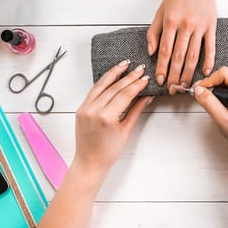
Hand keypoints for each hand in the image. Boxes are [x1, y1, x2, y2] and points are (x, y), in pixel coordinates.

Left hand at [74, 60, 152, 175]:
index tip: (145, 78)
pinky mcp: (81, 108)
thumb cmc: (108, 152)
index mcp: (106, 117)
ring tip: (124, 65)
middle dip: (128, 77)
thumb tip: (146, 96)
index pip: (124, 95)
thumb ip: (136, 110)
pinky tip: (111, 76)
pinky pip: (93, 91)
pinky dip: (103, 82)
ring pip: (101, 85)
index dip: (136, 85)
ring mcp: (85, 108)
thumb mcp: (126, 131)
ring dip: (114, 73)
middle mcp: (94, 110)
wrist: (89, 162)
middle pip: (114, 88)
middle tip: (139, 69)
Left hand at [147, 0, 216, 92]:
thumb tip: (152, 53)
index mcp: (170, 22)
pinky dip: (209, 60)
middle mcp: (185, 25)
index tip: (160, 80)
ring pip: (193, 55)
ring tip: (185, 86)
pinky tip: (205, 72)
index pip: (165, 51)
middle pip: (179, 57)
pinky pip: (210, 47)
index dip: (162, 68)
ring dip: (189, 73)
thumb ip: (154, 32)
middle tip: (173, 89)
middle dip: (175, 76)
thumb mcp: (160, 11)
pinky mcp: (211, 26)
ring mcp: (200, 26)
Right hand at [193, 67, 227, 146]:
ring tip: (208, 98)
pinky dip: (217, 88)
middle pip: (223, 73)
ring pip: (223, 76)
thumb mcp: (221, 118)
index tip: (200, 89)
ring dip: (213, 86)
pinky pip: (225, 81)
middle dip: (210, 83)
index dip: (209, 81)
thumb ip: (209, 103)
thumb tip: (199, 90)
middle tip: (200, 93)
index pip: (223, 73)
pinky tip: (215, 98)